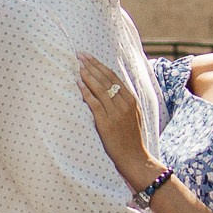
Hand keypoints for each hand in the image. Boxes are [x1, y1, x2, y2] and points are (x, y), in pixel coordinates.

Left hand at [76, 54, 153, 188]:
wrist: (134, 157)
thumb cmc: (131, 138)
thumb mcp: (132, 116)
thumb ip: (123, 102)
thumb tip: (109, 89)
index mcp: (131, 100)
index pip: (113, 77)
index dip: (99, 65)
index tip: (88, 57)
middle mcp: (124, 103)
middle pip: (106, 79)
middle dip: (91, 65)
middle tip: (79, 55)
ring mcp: (116, 113)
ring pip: (100, 89)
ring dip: (88, 75)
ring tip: (77, 66)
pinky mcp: (107, 123)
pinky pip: (95, 104)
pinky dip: (86, 93)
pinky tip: (79, 84)